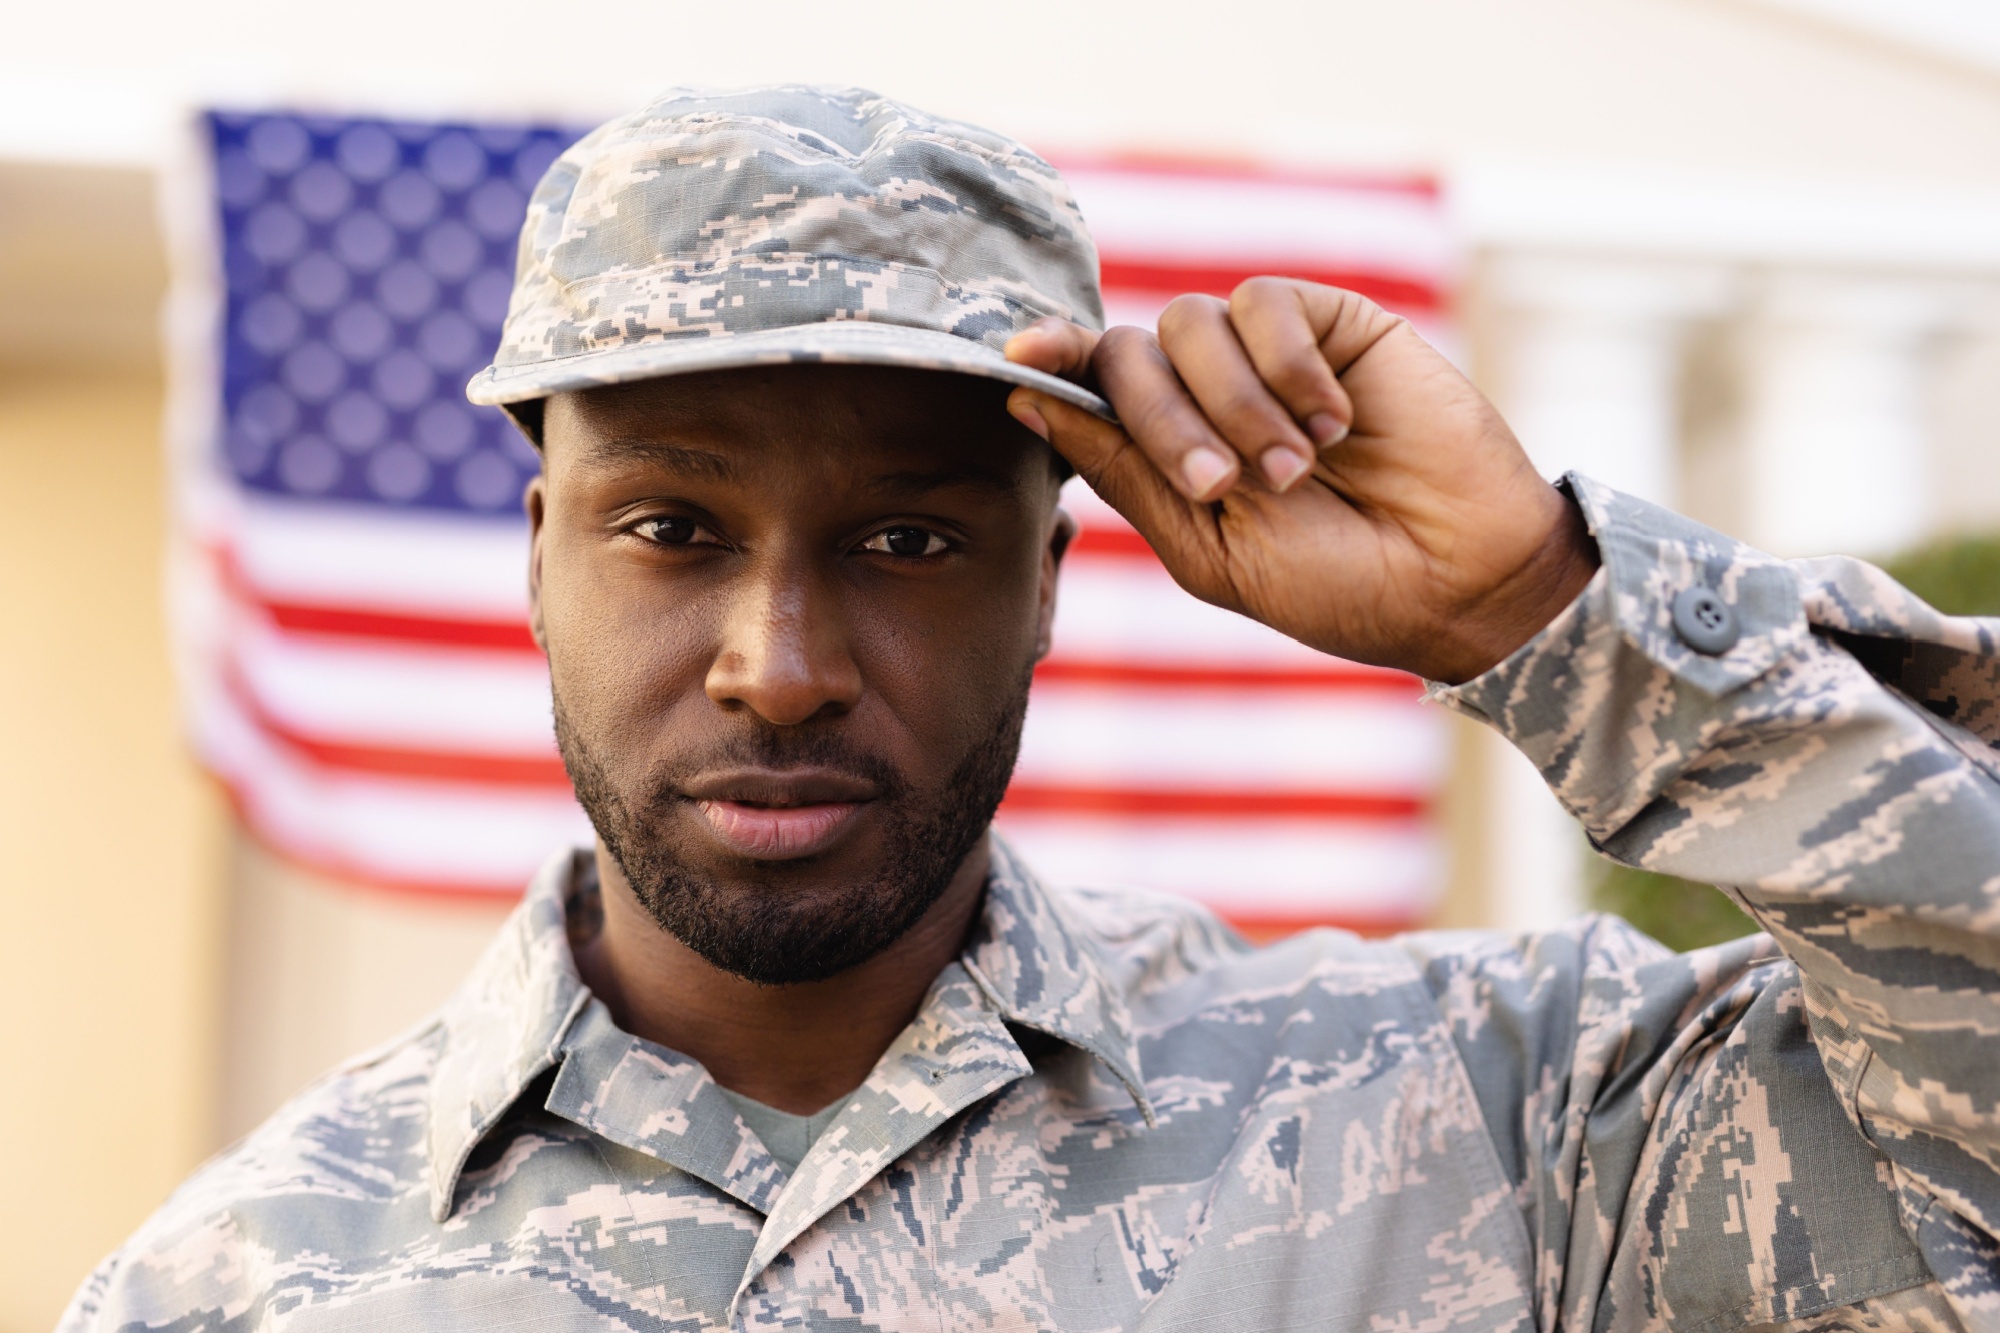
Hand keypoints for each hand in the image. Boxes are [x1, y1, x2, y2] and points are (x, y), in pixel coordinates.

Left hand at [1003, 279, 1597, 683]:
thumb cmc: (1335, 585)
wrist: (1457, 583)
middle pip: (1129, 353)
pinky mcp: (1333, 323)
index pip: (1092, 384)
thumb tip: (1028, 399)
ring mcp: (1271, 355)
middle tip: (1224, 485)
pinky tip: (1333, 421)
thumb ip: (1125, 471)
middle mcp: (1211, 394)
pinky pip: (1265, 302)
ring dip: (1233, 405)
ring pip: (1189, 325)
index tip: (1018, 358)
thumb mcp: (1209, 548)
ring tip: (1297, 469)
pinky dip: (1287, 366)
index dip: (1052, 361)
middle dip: (1162, 421)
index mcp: (1172, 451)